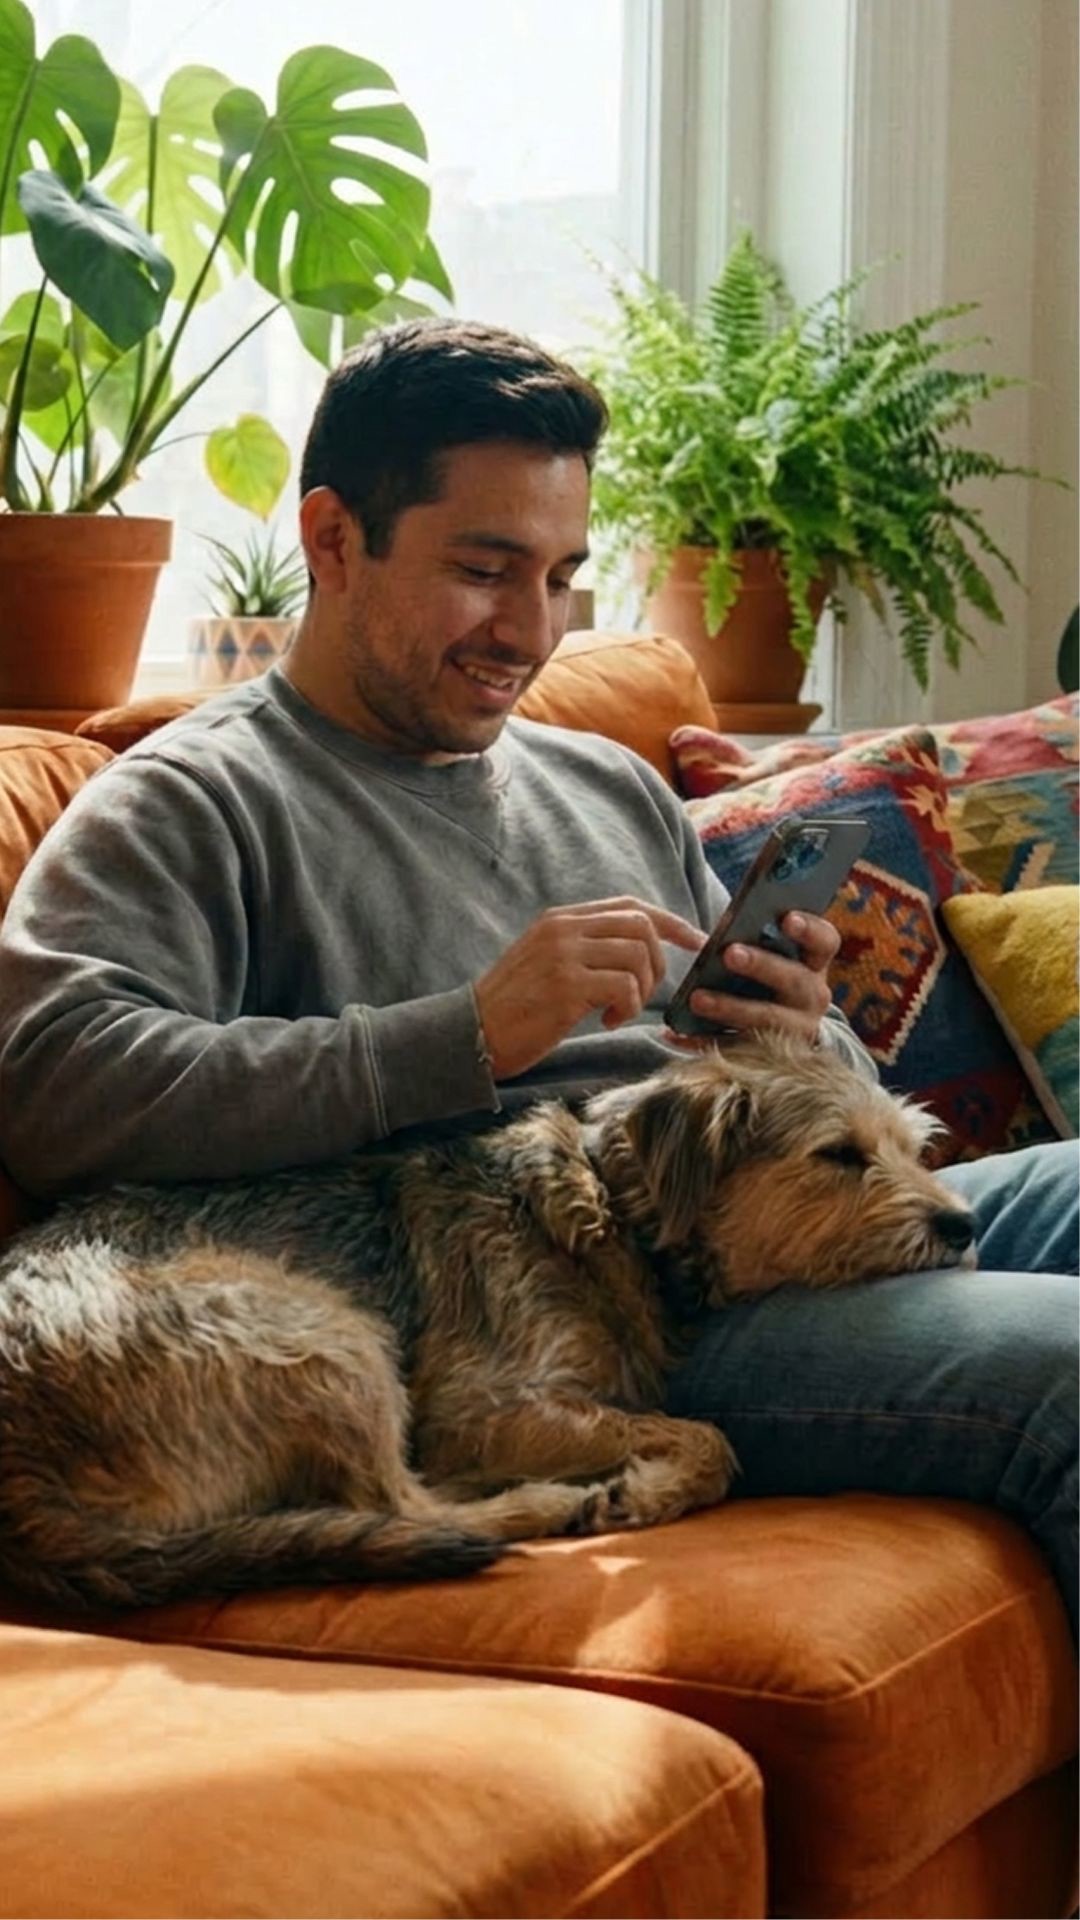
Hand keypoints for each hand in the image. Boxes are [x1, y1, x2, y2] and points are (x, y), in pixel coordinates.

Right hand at [474, 897, 705, 1079]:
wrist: (473, 1033)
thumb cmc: (514, 1007)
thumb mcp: (547, 961)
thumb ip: (585, 947)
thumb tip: (640, 949)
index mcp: (561, 919)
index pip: (630, 906)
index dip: (670, 921)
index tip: (696, 940)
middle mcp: (563, 928)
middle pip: (642, 926)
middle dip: (658, 963)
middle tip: (643, 994)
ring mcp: (564, 954)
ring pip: (638, 955)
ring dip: (641, 991)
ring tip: (618, 1011)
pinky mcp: (566, 985)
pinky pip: (625, 986)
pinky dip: (628, 1008)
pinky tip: (607, 1022)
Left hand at [667, 910, 838, 1046]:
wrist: (783, 1033)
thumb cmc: (767, 977)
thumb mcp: (774, 957)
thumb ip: (760, 938)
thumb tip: (728, 923)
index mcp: (814, 963)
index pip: (825, 941)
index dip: (810, 929)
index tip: (787, 919)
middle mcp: (813, 996)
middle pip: (794, 979)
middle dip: (762, 965)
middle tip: (730, 954)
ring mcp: (797, 1029)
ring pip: (767, 1019)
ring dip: (730, 1007)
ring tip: (697, 998)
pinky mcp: (771, 1057)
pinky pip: (735, 1049)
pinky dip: (703, 1040)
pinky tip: (676, 1032)